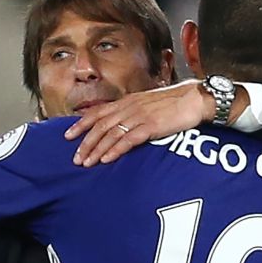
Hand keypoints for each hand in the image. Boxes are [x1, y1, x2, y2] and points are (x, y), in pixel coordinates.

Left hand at [65, 80, 214, 166]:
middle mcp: (129, 107)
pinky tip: (107, 159)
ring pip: (111, 134)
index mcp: (127, 102)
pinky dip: (115, 150)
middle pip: (100, 126)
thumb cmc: (173, 104)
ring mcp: (139, 116)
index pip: (97, 113)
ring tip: (87, 163)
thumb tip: (120, 127)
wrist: (194, 99)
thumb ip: (132, 114)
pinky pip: (128, 140)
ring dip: (96, 150)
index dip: (81, 125)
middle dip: (85, 143)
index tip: (67, 136)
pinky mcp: (150, 126)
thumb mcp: (147, 105)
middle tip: (75, 158)